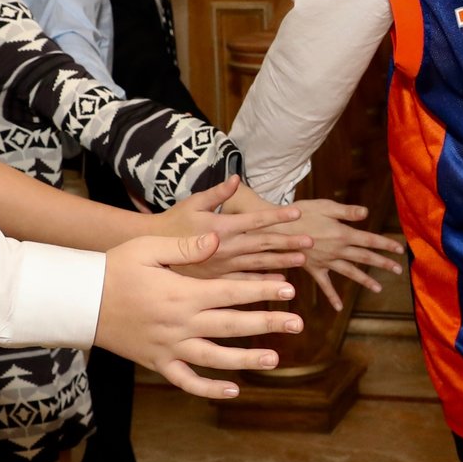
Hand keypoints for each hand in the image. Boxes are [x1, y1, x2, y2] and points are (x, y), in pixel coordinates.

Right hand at [95, 230, 300, 398]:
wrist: (80, 301)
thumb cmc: (114, 268)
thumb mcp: (148, 248)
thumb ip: (186, 247)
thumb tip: (218, 240)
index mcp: (182, 293)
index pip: (232, 292)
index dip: (262, 291)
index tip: (290, 290)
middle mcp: (180, 323)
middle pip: (232, 325)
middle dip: (267, 323)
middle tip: (297, 323)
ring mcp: (169, 346)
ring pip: (215, 357)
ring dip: (246, 359)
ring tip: (275, 358)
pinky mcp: (157, 362)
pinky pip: (186, 380)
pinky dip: (208, 389)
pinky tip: (232, 390)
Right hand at [153, 177, 307, 276]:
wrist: (151, 252)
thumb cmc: (172, 223)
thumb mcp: (192, 203)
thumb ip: (217, 193)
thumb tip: (236, 178)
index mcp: (220, 226)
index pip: (255, 220)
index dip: (277, 216)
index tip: (298, 213)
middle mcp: (225, 248)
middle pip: (262, 244)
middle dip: (288, 241)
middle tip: (311, 240)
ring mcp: (222, 267)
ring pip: (258, 265)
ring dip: (282, 262)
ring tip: (304, 260)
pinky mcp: (217, 281)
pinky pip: (244, 282)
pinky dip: (263, 282)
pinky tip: (281, 282)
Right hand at [272, 198, 407, 310]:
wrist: (276, 230)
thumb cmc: (300, 214)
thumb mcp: (325, 207)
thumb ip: (347, 212)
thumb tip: (366, 213)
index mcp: (343, 234)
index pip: (370, 240)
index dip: (386, 244)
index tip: (400, 249)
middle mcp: (338, 250)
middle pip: (364, 257)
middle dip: (382, 263)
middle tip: (398, 270)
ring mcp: (327, 262)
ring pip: (350, 272)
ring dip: (365, 280)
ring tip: (378, 288)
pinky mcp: (314, 269)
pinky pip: (325, 285)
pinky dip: (332, 296)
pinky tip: (339, 307)